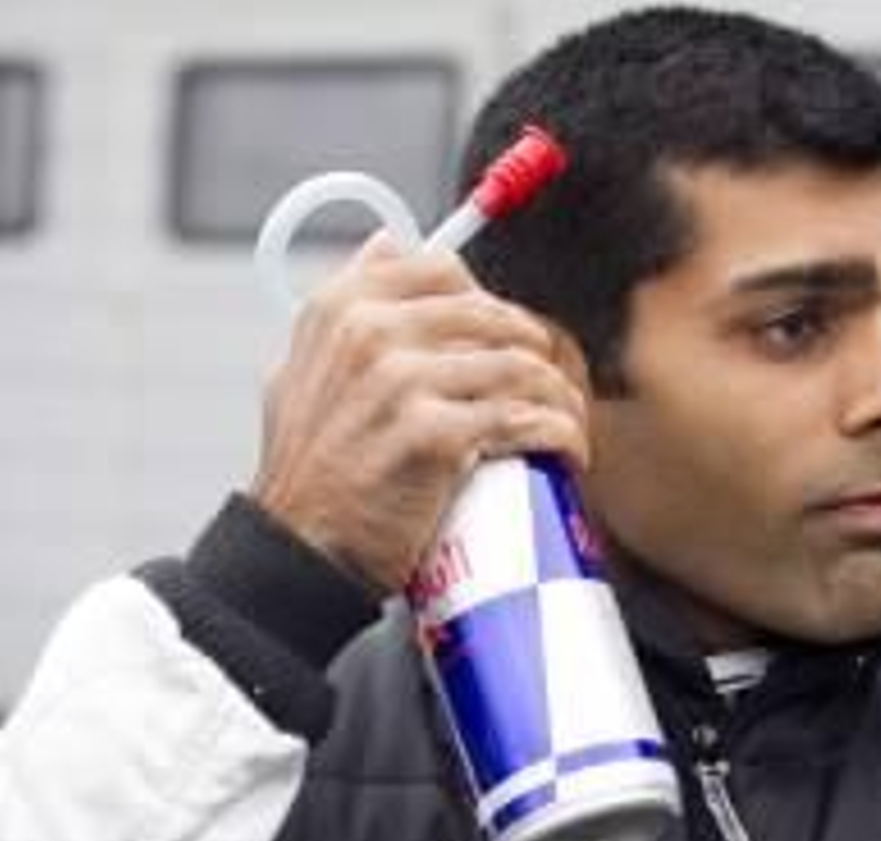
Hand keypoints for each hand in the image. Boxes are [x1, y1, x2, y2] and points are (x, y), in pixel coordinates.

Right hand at [250, 234, 589, 593]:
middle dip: (537, 352)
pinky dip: (561, 434)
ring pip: (520, 367)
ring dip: (559, 397)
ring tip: (567, 423)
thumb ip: (346, 308)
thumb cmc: (313, 470)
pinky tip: (569, 451)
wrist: (301, 545)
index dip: (490, 301)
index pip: (442, 270)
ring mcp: (402, 381)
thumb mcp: (305, 368)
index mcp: (341, 308)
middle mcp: (370, 333)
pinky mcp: (434, 434)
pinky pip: (524, 419)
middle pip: (494, 317)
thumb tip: (386, 244)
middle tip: (552, 388)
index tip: (510, 336)